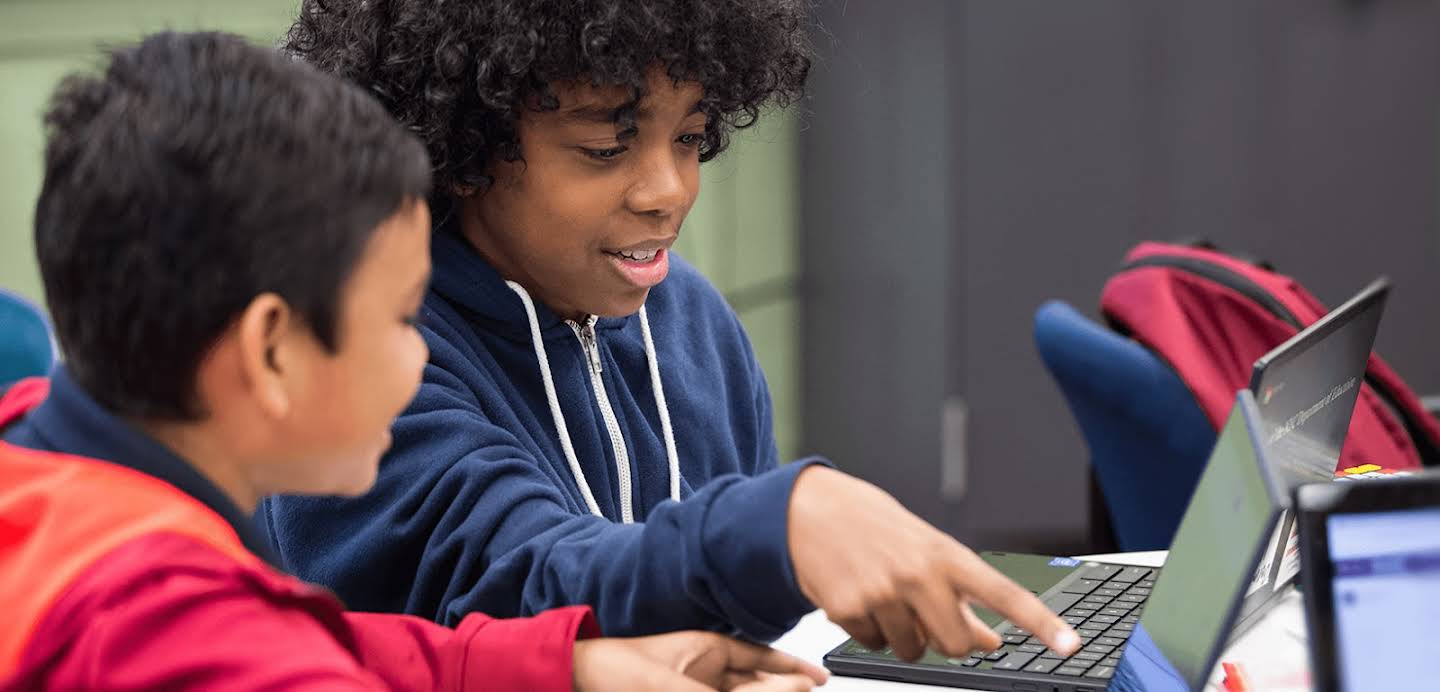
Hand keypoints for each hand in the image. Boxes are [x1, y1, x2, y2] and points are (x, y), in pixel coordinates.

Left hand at [572, 631, 828, 691]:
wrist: (567, 682)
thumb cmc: (610, 670)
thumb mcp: (672, 686)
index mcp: (707, 649)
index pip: (763, 657)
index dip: (793, 669)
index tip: (820, 679)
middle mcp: (704, 672)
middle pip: (755, 686)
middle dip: (780, 691)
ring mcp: (690, 689)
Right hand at [787, 466, 1080, 661]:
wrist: (808, 510)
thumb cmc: (873, 526)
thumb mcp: (924, 550)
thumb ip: (959, 594)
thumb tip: (989, 641)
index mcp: (945, 555)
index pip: (1004, 594)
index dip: (1041, 623)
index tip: (1070, 645)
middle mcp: (918, 574)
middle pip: (954, 644)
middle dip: (943, 641)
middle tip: (924, 616)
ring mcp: (882, 593)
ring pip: (910, 649)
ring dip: (901, 635)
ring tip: (883, 595)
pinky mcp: (848, 610)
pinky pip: (873, 645)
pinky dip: (868, 630)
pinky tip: (858, 596)